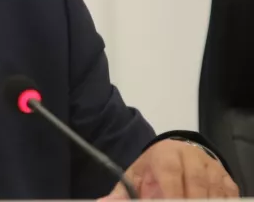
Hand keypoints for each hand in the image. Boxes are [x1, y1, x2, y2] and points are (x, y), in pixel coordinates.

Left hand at [102, 139, 238, 198]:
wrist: (177, 153)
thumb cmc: (154, 168)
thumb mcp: (136, 176)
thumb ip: (122, 193)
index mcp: (166, 153)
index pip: (170, 173)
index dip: (171, 193)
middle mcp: (192, 157)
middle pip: (195, 184)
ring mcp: (212, 168)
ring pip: (214, 192)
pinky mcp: (226, 179)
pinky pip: (228, 196)